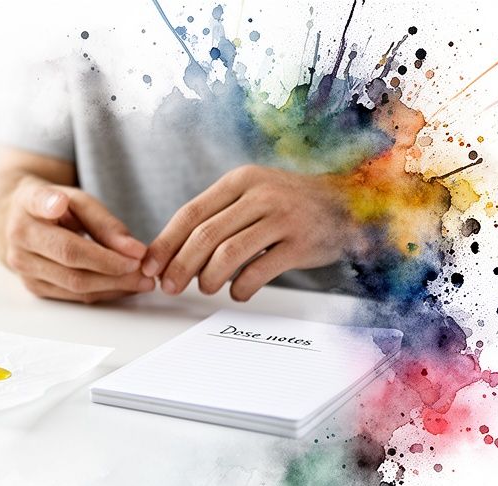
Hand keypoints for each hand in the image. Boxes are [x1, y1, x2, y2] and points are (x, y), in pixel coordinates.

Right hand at [0, 176, 154, 302]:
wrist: (18, 222)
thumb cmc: (55, 207)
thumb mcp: (78, 200)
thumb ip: (106, 223)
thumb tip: (135, 252)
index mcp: (27, 203)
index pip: (39, 204)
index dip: (49, 205)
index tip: (59, 203)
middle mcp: (19, 236)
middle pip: (69, 256)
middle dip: (113, 266)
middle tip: (144, 268)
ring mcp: (22, 266)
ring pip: (73, 283)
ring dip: (113, 285)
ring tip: (141, 281)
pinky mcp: (32, 287)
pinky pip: (73, 296)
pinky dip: (103, 292)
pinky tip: (123, 286)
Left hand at [142, 165, 357, 300]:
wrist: (347, 202)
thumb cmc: (288, 204)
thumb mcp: (252, 195)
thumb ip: (217, 216)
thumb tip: (171, 253)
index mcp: (240, 181)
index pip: (190, 213)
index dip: (166, 243)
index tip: (150, 266)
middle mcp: (260, 195)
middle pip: (205, 235)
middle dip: (180, 266)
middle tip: (170, 287)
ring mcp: (282, 218)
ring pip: (229, 253)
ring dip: (209, 278)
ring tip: (206, 288)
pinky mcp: (301, 244)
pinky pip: (259, 271)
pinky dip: (241, 287)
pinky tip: (237, 292)